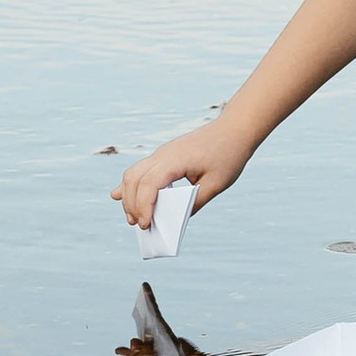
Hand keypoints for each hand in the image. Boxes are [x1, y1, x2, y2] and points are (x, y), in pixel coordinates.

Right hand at [115, 122, 248, 224]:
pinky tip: (120, 195)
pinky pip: (141, 169)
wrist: (234, 129)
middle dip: (133, 205)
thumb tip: (177, 218)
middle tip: (140, 225)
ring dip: (129, 195)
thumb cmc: (228, 155)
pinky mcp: (164, 155)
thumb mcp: (215, 185)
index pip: (149, 184)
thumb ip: (195, 202)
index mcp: (175, 160)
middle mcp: (162, 154)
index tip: (146, 224)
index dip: (144, 206)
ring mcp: (162, 153)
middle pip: (135, 179)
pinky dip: (131, 184)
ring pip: (133, 173)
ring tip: (133, 217)